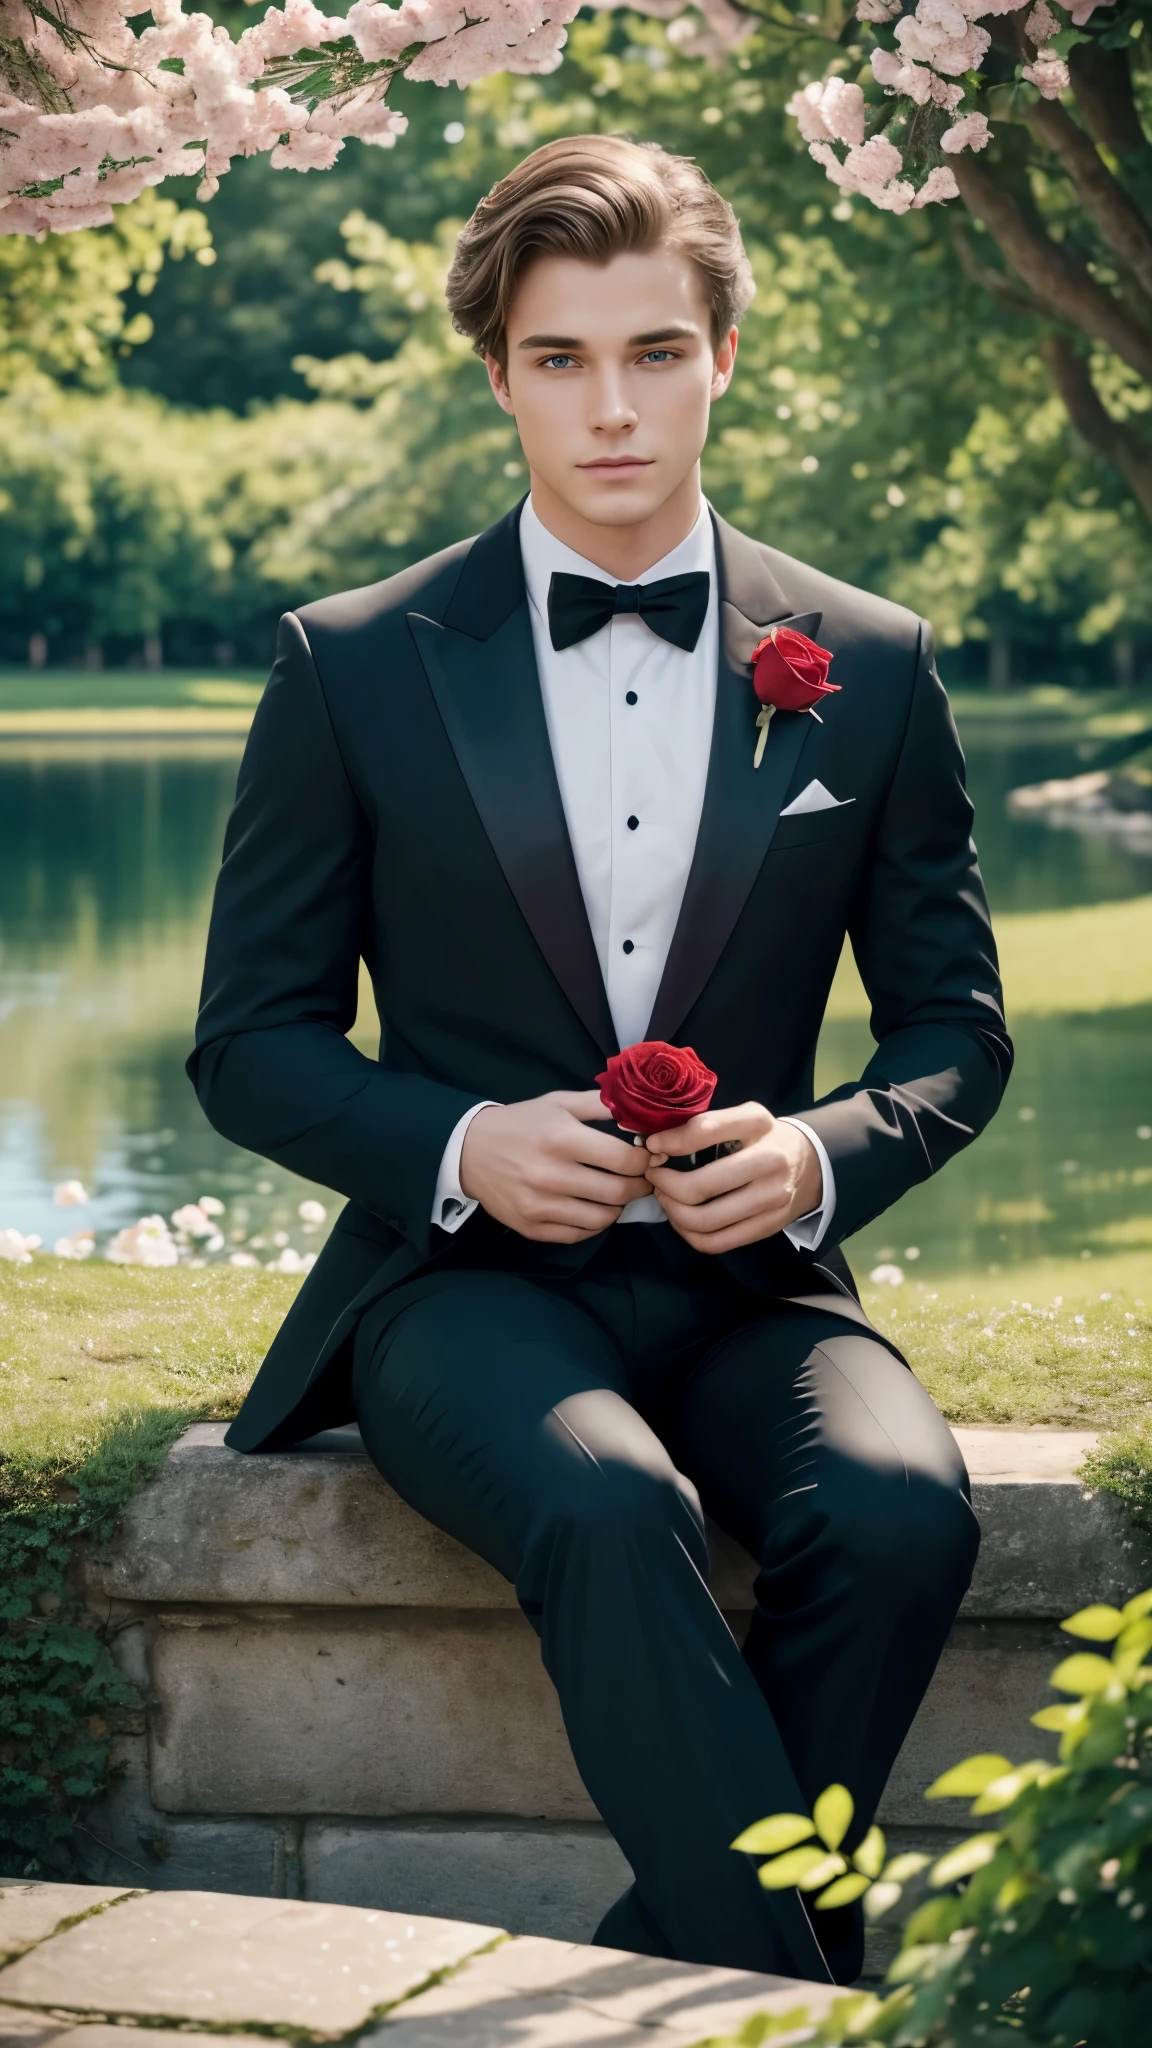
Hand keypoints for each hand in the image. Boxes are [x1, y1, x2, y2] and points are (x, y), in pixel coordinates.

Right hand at [460, 1089, 649, 1242]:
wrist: (469, 1150)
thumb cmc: (522, 1123)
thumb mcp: (559, 1103)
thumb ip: (601, 1105)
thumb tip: (642, 1117)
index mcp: (560, 1138)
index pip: (623, 1159)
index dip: (645, 1160)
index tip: (649, 1157)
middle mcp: (550, 1175)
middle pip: (618, 1192)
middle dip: (639, 1186)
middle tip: (642, 1179)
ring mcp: (539, 1206)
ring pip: (602, 1218)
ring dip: (618, 1207)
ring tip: (617, 1193)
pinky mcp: (531, 1227)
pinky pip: (579, 1234)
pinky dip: (594, 1223)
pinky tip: (593, 1207)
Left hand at [643, 1102, 821, 1254]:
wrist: (812, 1166)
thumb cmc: (766, 1138)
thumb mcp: (745, 1117)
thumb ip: (707, 1124)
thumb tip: (657, 1143)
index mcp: (759, 1125)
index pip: (705, 1131)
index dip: (669, 1141)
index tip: (653, 1145)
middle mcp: (769, 1162)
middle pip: (699, 1187)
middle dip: (664, 1185)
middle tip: (655, 1178)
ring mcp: (771, 1200)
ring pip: (704, 1221)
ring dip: (673, 1212)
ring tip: (666, 1199)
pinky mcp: (768, 1227)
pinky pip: (716, 1242)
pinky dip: (689, 1234)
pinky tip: (683, 1220)